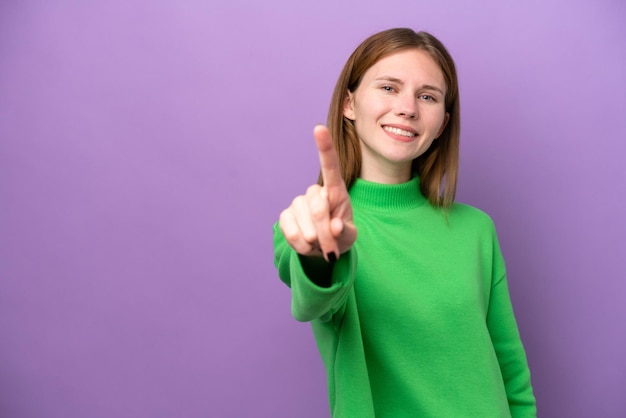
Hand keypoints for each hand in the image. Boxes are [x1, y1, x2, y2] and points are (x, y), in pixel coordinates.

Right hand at [279, 125, 356, 261]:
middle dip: (326, 233)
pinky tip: (307, 245)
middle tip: (332, 249)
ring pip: (304, 223)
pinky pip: (290, 231)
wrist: (324, 249)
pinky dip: (301, 245)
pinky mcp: (285, 216)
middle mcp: (315, 193)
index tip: (319, 128)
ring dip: (315, 241)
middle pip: (318, 208)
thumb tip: (334, 227)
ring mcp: (298, 203)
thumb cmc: (341, 236)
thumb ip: (345, 232)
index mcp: (335, 191)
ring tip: (321, 245)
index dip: (324, 147)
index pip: (330, 166)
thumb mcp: (350, 236)